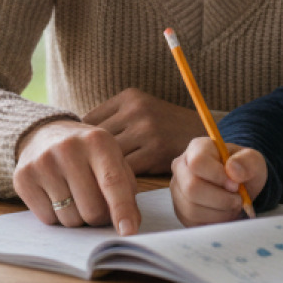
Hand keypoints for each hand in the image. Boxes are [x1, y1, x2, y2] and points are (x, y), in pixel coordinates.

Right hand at [13, 121, 140, 235]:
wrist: (43, 134)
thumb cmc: (86, 153)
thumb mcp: (111, 158)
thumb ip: (125, 188)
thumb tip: (130, 226)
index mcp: (97, 141)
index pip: (113, 182)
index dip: (122, 210)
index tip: (129, 232)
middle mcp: (68, 149)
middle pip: (92, 210)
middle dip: (98, 217)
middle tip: (96, 204)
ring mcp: (42, 163)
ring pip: (70, 219)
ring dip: (77, 218)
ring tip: (74, 196)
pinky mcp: (23, 178)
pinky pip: (48, 219)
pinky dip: (56, 216)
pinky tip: (55, 195)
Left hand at [83, 88, 203, 173]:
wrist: (205, 134)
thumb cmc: (166, 127)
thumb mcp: (142, 110)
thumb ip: (115, 120)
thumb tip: (77, 138)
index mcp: (129, 96)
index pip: (89, 120)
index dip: (83, 142)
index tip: (80, 156)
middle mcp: (136, 109)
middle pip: (96, 139)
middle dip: (89, 158)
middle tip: (83, 174)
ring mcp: (146, 129)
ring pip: (109, 156)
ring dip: (103, 171)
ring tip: (98, 182)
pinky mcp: (155, 151)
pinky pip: (126, 169)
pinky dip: (120, 179)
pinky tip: (119, 186)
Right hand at [170, 136, 268, 227]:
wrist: (239, 187)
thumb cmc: (243, 170)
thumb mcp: (253, 160)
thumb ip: (247, 161)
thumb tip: (232, 169)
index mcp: (197, 149)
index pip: (197, 163)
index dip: (217, 176)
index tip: (235, 185)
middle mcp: (181, 168)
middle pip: (192, 188)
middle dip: (221, 199)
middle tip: (237, 199)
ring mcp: (178, 191)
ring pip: (192, 209)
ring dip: (220, 213)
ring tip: (232, 206)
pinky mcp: (180, 211)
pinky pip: (193, 222)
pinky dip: (214, 222)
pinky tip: (223, 213)